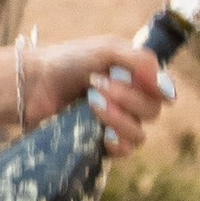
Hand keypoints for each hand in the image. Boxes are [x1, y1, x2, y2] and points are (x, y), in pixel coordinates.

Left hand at [34, 34, 170, 158]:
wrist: (34, 82)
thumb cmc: (69, 61)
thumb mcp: (106, 50)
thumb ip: (139, 60)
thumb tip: (165, 85)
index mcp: (137, 78)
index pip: (165, 91)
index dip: (161, 89)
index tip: (144, 82)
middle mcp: (131, 103)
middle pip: (153, 112)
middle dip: (127, 98)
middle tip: (97, 84)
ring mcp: (117, 125)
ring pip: (139, 134)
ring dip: (117, 118)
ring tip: (90, 101)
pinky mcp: (101, 143)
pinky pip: (124, 151)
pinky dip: (116, 141)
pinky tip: (102, 131)